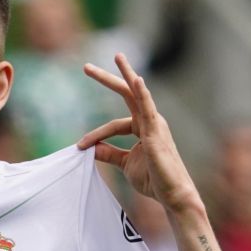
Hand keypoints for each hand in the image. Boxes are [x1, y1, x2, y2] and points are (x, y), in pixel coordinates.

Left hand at [77, 53, 200, 214]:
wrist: (171, 194)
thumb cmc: (153, 179)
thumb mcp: (125, 164)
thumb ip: (109, 153)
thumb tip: (90, 148)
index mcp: (142, 128)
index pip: (113, 125)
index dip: (95, 136)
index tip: (79, 146)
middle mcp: (150, 121)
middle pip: (126, 94)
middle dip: (107, 79)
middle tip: (86, 67)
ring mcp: (155, 124)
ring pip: (137, 94)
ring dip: (126, 74)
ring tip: (116, 56)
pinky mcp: (156, 132)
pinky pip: (148, 108)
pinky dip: (142, 93)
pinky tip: (135, 80)